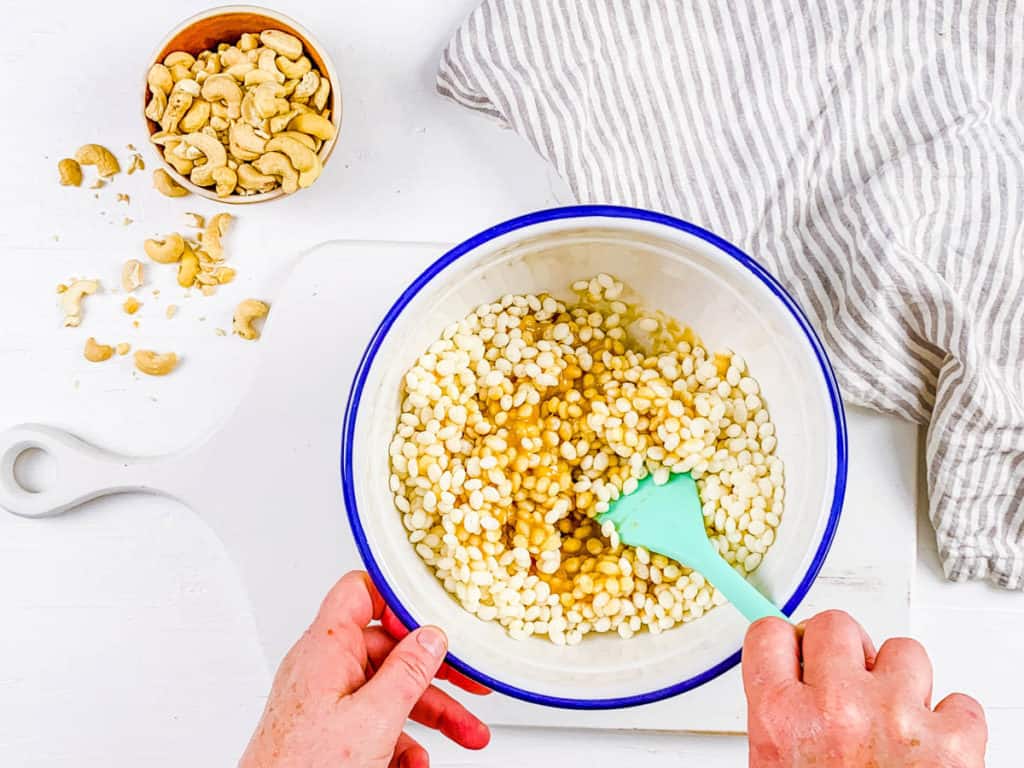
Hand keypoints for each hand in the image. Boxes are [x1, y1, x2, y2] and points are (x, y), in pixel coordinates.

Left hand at [240, 571, 490, 767]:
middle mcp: (325, 668)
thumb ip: (407, 672)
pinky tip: (414, 761)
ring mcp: (327, 701)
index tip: (438, 616)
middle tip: (471, 684)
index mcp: (328, 648)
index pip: (361, 592)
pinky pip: (375, 723)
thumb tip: (431, 636)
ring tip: (467, 734)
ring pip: (390, 692)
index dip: (400, 598)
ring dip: (432, 713)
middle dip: (436, 674)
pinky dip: (401, 740)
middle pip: (391, 651)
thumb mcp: (373, 718)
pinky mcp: (328, 731)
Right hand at [743, 610, 985, 766]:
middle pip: (837, 626)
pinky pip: (960, 703)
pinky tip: (933, 753)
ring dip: (902, 682)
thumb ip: (779, 724)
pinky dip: (952, 725)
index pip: (769, 634)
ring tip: (895, 723)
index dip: (784, 643)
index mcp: (781, 719)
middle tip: (849, 683)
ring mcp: (898, 718)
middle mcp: (836, 708)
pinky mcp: (955, 742)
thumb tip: (787, 685)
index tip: (795, 652)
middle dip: (844, 652)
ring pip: (904, 652)